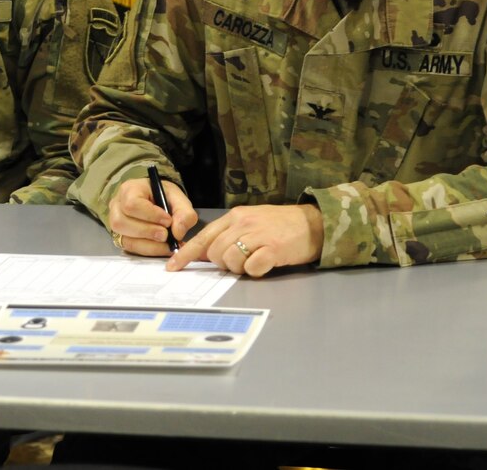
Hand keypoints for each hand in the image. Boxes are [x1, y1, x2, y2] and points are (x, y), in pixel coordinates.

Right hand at [109, 176, 197, 256]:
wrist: (157, 201)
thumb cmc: (164, 196)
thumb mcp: (178, 197)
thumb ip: (184, 213)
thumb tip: (178, 233)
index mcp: (129, 189)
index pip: (131, 204)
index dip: (150, 215)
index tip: (168, 221)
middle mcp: (117, 206)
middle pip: (121, 223)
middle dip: (147, 232)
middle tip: (166, 235)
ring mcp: (115, 224)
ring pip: (125, 239)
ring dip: (149, 244)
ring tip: (167, 242)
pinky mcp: (121, 238)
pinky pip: (130, 249)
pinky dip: (149, 250)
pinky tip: (162, 247)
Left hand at [166, 203, 324, 275]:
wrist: (314, 223)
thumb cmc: (281, 225)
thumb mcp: (252, 222)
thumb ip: (230, 234)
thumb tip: (206, 253)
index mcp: (235, 216)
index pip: (203, 236)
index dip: (186, 254)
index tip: (173, 267)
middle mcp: (243, 223)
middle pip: (215, 252)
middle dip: (222, 263)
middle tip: (241, 261)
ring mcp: (258, 235)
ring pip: (230, 261)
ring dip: (240, 268)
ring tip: (256, 260)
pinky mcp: (273, 249)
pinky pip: (252, 268)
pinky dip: (256, 271)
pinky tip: (266, 263)